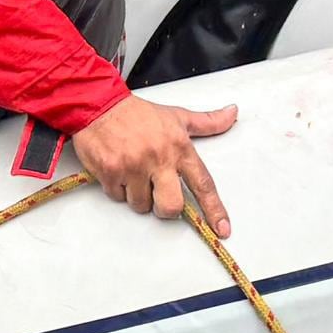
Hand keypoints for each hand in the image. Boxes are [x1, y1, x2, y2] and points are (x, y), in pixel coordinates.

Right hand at [73, 91, 236, 233]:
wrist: (100, 104)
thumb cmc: (138, 113)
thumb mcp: (177, 116)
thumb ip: (207, 122)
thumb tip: (232, 114)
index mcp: (179, 147)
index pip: (203, 184)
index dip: (214, 209)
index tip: (222, 228)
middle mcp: (159, 159)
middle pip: (171, 206)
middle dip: (165, 208)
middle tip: (157, 192)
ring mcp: (134, 167)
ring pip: (141, 205)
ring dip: (137, 195)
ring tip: (133, 171)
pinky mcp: (111, 172)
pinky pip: (118, 197)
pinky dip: (117, 188)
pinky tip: (118, 169)